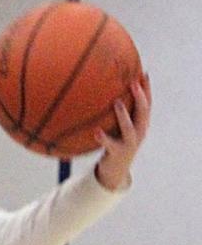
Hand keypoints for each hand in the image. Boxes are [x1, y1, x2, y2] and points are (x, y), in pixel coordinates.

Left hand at [94, 75, 150, 190]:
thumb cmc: (117, 143)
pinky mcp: (117, 153)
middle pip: (143, 112)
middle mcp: (139, 132)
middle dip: (140, 97)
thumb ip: (119, 112)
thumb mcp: (120, 127)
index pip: (148, 104)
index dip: (147, 89)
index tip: (144, 73)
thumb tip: (108, 91)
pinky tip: (96, 132)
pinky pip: (110, 144)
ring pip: (129, 128)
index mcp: (141, 124)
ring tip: (116, 102)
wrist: (115, 170)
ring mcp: (129, 144)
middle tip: (134, 82)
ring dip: (124, 115)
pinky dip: (104, 138)